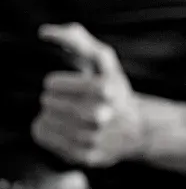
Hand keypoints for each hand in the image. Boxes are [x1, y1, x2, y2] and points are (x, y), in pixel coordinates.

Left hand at [31, 23, 143, 167]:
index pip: (51, 84)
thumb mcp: (104, 63)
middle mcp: (99, 115)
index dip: (58, 83)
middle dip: (56, 100)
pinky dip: (49, 132)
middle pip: (47, 103)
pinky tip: (66, 130)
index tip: (73, 88)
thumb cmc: (115, 92)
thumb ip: (76, 40)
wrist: (138, 130)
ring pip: (43, 120)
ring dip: (53, 116)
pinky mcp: (84, 155)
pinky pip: (44, 138)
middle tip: (73, 104)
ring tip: (70, 117)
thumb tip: (44, 32)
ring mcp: (91, 138)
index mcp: (104, 88)